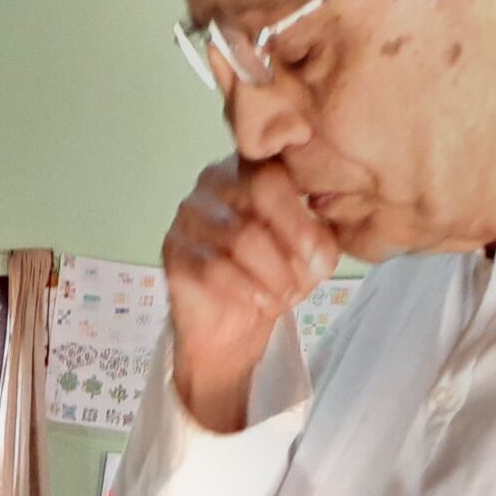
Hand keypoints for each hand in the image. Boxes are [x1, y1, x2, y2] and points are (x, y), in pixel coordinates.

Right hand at [162, 156, 340, 431]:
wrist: (231, 327)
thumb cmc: (273, 278)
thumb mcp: (312, 258)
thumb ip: (321, 243)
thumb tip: (315, 251)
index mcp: (252, 168)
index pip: (278, 171)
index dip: (303, 215)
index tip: (321, 259)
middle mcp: (216, 180)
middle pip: (260, 188)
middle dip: (294, 239)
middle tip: (307, 278)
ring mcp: (190, 213)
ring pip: (242, 234)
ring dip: (274, 274)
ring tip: (285, 297)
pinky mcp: (173, 250)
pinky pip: (215, 267)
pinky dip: (248, 289)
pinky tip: (261, 302)